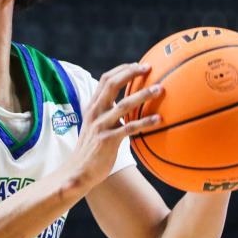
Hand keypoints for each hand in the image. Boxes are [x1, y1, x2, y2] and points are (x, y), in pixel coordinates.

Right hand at [69, 62, 162, 190]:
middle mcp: (95, 113)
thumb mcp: (96, 127)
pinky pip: (130, 128)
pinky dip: (145, 122)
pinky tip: (159, 119)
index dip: (122, 69)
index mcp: (92, 107)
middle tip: (149, 68)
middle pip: (112, 84)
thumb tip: (127, 105)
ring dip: (143, 95)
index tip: (138, 64)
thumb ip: (108, 114)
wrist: (77, 173)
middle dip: (131, 73)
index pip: (105, 80)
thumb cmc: (92, 150)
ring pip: (124, 104)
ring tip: (160, 89)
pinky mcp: (108, 141)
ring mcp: (101, 126)